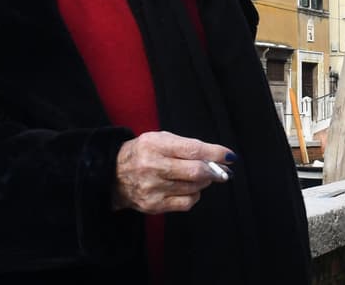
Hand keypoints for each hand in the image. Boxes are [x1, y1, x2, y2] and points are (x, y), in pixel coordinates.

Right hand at [112, 131, 234, 214]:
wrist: (114, 175)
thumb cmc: (143, 153)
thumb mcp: (160, 139)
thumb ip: (186, 146)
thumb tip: (217, 157)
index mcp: (155, 145)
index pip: (192, 150)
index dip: (215, 153)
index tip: (230, 156)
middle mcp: (152, 166)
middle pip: (195, 172)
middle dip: (215, 171)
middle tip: (224, 170)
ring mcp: (153, 188)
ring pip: (193, 188)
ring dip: (204, 182)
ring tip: (200, 176)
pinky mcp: (154, 205)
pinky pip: (186, 203)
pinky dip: (194, 196)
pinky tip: (189, 189)